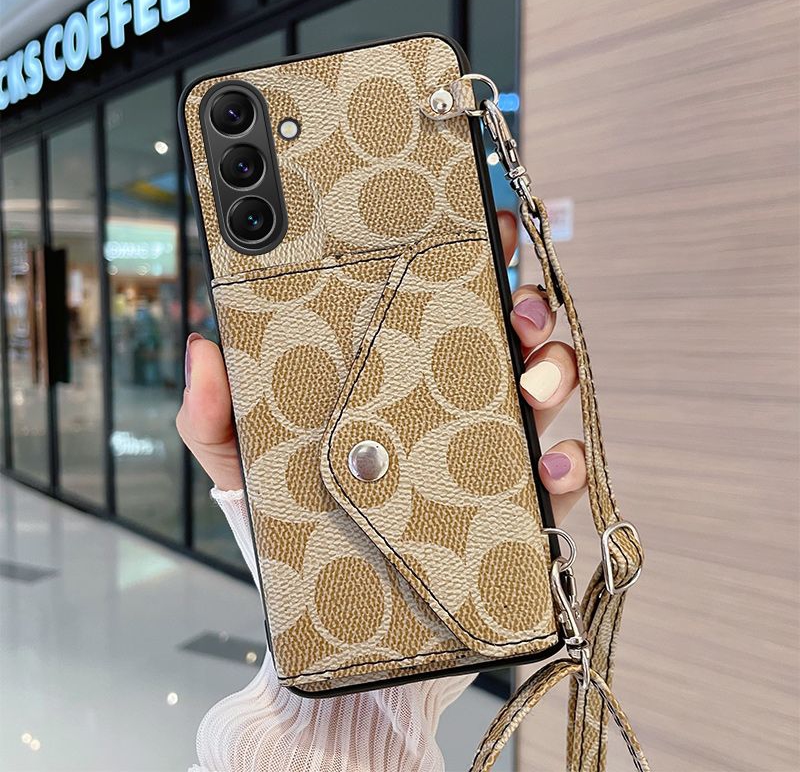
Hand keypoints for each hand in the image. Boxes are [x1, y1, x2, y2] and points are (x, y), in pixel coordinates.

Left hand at [177, 213, 586, 521]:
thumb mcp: (245, 462)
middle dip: (527, 305)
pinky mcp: (516, 509)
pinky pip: (559, 476)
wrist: (330, 607)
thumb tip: (202, 348)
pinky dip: (566, 464)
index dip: (470, 259)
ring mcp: (491, 452)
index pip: (441, 304)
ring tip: (531, 385)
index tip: (482, 226)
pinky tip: (548, 466)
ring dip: (553, 371)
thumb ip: (215, 412)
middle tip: (515, 306)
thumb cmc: (293, 523)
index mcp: (399, 378)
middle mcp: (453, 403)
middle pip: (509, 335)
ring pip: (546, 388)